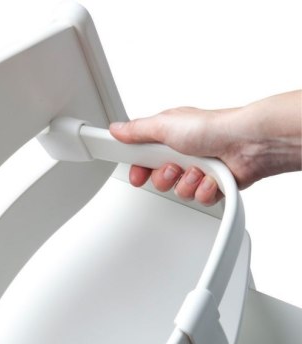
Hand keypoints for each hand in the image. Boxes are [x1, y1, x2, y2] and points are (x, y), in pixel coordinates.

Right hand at [109, 91, 301, 204]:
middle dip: (165, 177)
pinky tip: (211, 179)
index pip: (144, 158)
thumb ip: (137, 130)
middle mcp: (184, 153)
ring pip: (180, 191)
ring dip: (187, 183)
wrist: (248, 144)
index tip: (136, 175)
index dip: (139, 169)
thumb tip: (116, 129)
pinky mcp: (215, 184)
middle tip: (173, 168)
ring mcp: (200, 169)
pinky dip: (205, 190)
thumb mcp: (165, 125)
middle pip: (159, 179)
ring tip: (198, 170)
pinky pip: (199, 198)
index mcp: (170, 137)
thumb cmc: (214, 128)